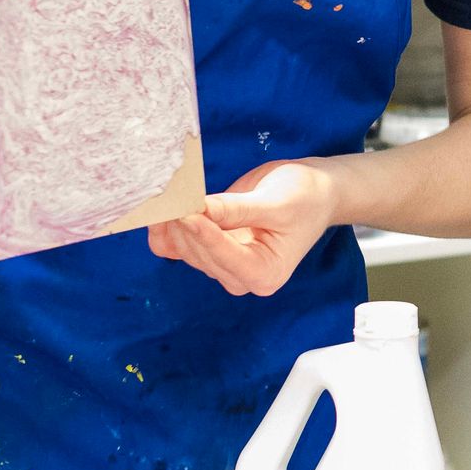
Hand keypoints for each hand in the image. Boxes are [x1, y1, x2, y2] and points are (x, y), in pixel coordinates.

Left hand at [149, 160, 339, 296]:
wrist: (313, 194)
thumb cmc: (305, 198)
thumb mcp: (276, 203)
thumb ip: (236, 210)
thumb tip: (197, 209)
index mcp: (265, 273)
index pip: (224, 255)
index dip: (202, 232)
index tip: (184, 211)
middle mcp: (242, 276)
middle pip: (200, 254)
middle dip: (185, 224)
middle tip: (172, 193)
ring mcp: (223, 265)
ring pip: (186, 250)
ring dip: (173, 225)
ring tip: (166, 195)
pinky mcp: (210, 249)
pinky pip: (176, 250)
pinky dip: (165, 233)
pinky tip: (157, 215)